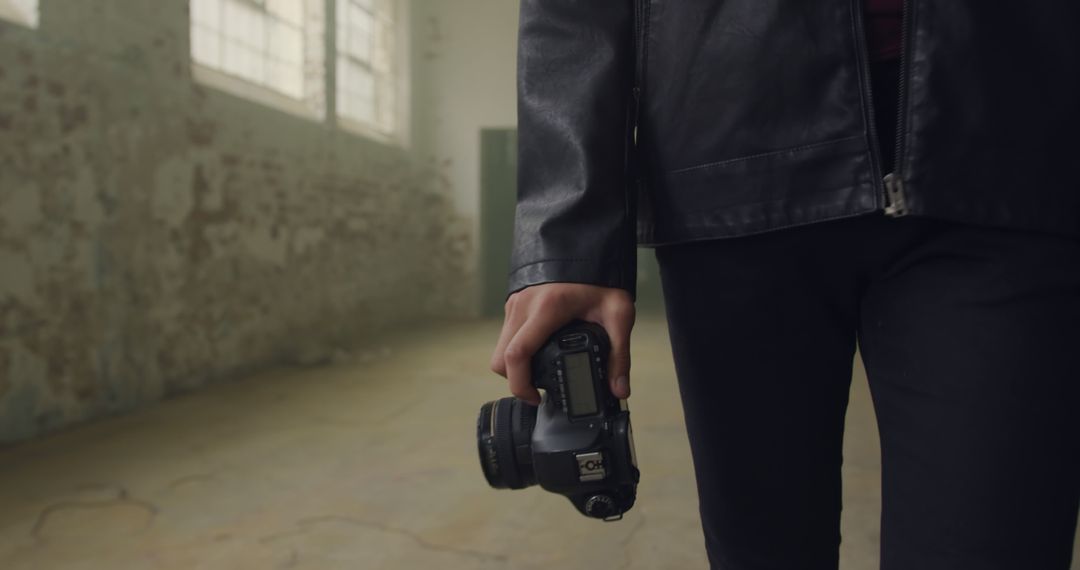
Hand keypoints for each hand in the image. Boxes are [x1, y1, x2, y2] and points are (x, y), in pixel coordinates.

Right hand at [490, 283, 634, 404]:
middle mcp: (523, 306)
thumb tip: (619, 390)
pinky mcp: (514, 302)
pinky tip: (539, 351)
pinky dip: (516, 350)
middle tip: (539, 389)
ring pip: (499, 348)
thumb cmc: (600, 276)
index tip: (535, 397)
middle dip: (515, 380)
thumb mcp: (618, 314)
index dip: (520, 384)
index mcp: (546, 309)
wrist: (586, 244)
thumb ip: (620, 354)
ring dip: (514, 366)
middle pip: (500, 358)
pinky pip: (505, 335)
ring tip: (540, 372)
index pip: (517, 354)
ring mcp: (515, 303)